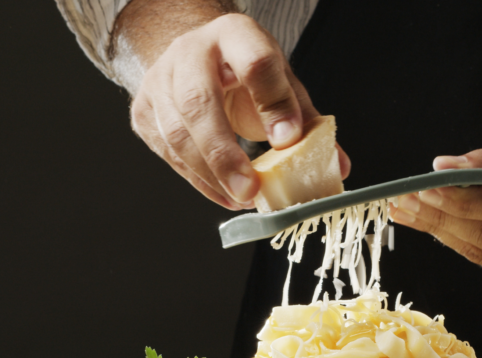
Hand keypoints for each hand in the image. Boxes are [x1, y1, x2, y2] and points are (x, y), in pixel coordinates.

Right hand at [121, 11, 349, 208]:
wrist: (199, 61)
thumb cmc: (246, 74)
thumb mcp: (282, 84)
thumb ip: (306, 121)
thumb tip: (337, 165)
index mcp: (234, 35)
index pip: (254, 63)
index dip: (273, 103)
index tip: (287, 140)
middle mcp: (189, 52)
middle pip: (198, 102)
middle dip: (225, 153)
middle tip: (251, 189)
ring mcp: (160, 81)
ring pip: (177, 134)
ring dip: (211, 174)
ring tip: (243, 197)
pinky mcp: (144, 111)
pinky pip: (169, 154)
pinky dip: (199, 181)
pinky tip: (225, 195)